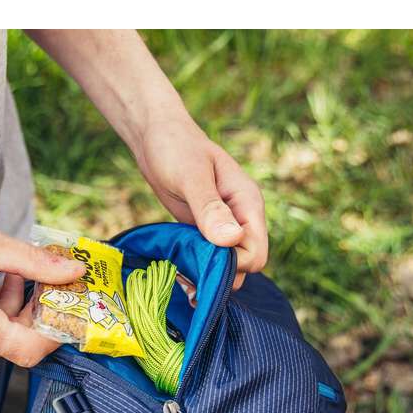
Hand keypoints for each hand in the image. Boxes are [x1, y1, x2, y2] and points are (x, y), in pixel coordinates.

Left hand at [131, 111, 267, 286]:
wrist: (156, 136)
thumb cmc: (176, 148)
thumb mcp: (192, 177)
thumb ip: (210, 209)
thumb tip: (231, 241)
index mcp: (247, 203)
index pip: (256, 253)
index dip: (234, 264)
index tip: (204, 261)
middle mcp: (241, 218)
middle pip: (245, 264)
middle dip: (220, 275)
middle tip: (186, 277)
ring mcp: (223, 225)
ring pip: (227, 266)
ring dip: (207, 276)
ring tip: (179, 277)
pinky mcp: (204, 230)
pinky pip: (209, 259)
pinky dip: (196, 269)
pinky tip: (177, 271)